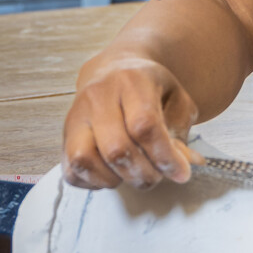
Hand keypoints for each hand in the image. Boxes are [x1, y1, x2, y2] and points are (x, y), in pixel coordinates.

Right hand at [63, 56, 200, 188]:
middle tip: (157, 176)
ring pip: (85, 160)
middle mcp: (97, 96)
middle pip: (116, 148)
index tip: (181, 173)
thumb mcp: (176, 99)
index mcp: (131, 81)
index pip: (144, 126)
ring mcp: (76, 116)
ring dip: (115, 179)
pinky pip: (71, 170)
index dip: (164, 157)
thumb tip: (187, 165)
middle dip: (143, 173)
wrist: (114, 70)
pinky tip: (113, 173)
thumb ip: (181, 133)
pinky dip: (94, 182)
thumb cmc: (149, 89)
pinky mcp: (64, 135)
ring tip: (132, 174)